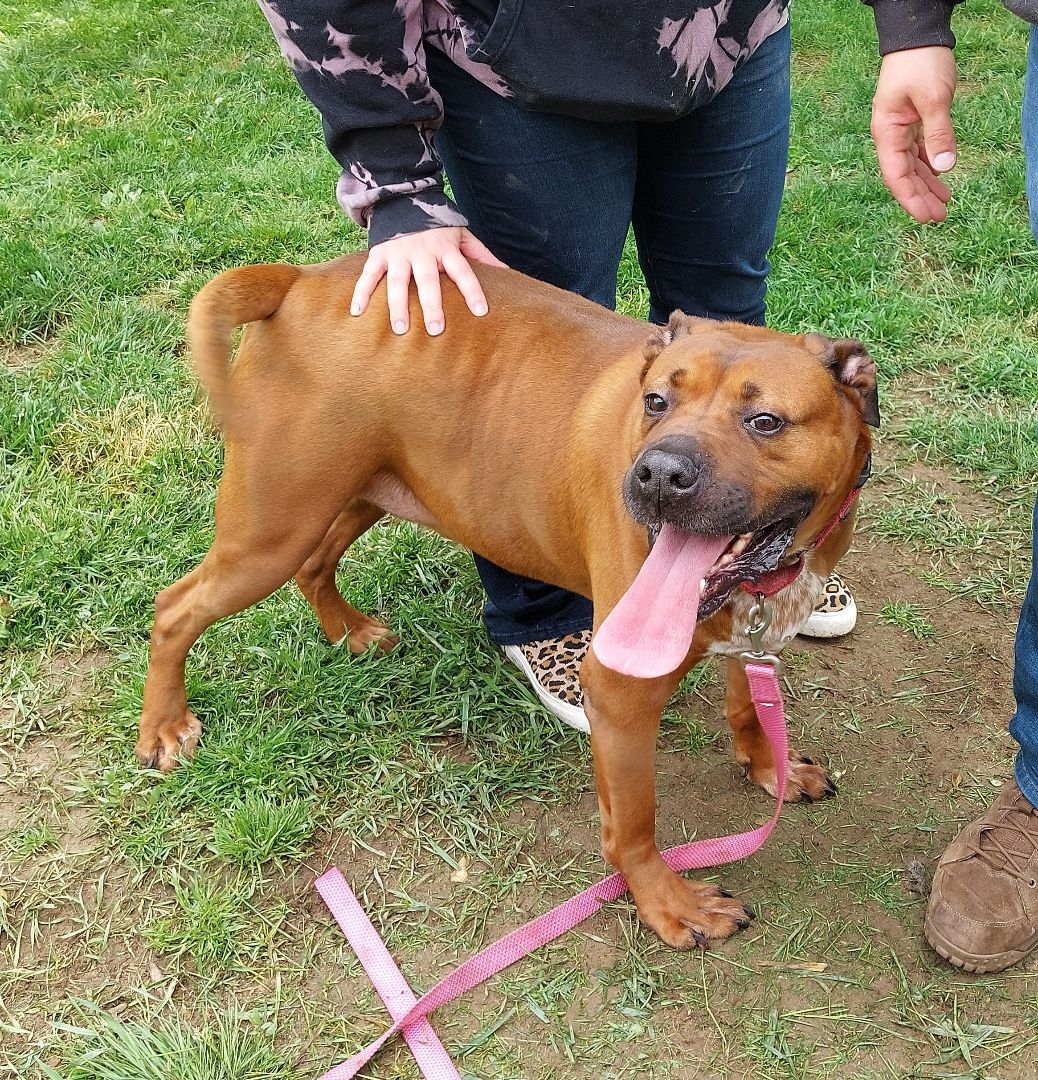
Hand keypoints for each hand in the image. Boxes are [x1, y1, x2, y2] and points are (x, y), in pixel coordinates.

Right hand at [350, 226, 507, 334]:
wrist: (403, 198)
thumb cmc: (437, 226)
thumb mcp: (461, 234)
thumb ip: (481, 254)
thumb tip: (507, 273)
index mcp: (445, 248)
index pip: (463, 271)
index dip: (472, 290)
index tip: (481, 311)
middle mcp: (422, 251)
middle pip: (428, 281)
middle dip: (431, 305)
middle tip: (436, 330)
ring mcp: (398, 253)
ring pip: (398, 282)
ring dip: (397, 306)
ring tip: (400, 330)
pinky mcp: (378, 254)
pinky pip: (368, 276)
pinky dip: (361, 293)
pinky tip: (357, 313)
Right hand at [871, 46, 956, 223]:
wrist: (916, 37)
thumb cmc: (920, 63)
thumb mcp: (933, 98)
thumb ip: (938, 133)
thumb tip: (944, 167)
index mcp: (887, 134)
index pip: (896, 176)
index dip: (910, 199)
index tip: (925, 217)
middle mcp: (890, 137)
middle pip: (904, 176)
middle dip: (921, 197)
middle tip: (939, 217)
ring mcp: (900, 131)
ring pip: (912, 166)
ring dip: (927, 185)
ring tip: (944, 203)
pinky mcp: (912, 123)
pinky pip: (919, 152)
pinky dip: (930, 166)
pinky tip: (941, 176)